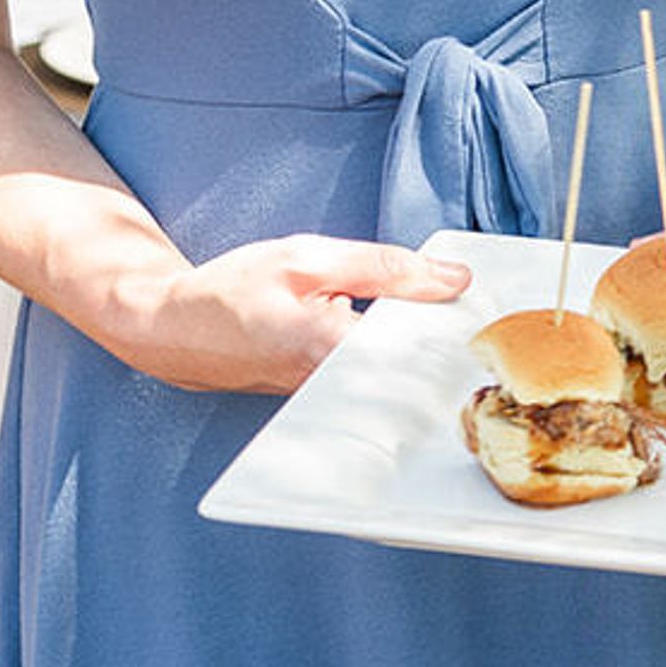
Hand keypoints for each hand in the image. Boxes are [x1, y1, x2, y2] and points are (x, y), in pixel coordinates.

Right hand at [102, 234, 472, 395]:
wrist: (169, 328)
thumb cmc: (232, 289)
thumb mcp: (309, 258)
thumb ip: (386, 268)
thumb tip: (455, 278)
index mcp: (330, 351)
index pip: (418, 357)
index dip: (462, 344)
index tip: (496, 333)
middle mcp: (332, 391)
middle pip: (416, 381)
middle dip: (453, 360)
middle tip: (491, 342)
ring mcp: (327, 407)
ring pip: (397, 390)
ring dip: (427, 368)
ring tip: (459, 344)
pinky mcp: (323, 407)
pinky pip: (374, 392)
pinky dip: (398, 371)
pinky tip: (417, 352)